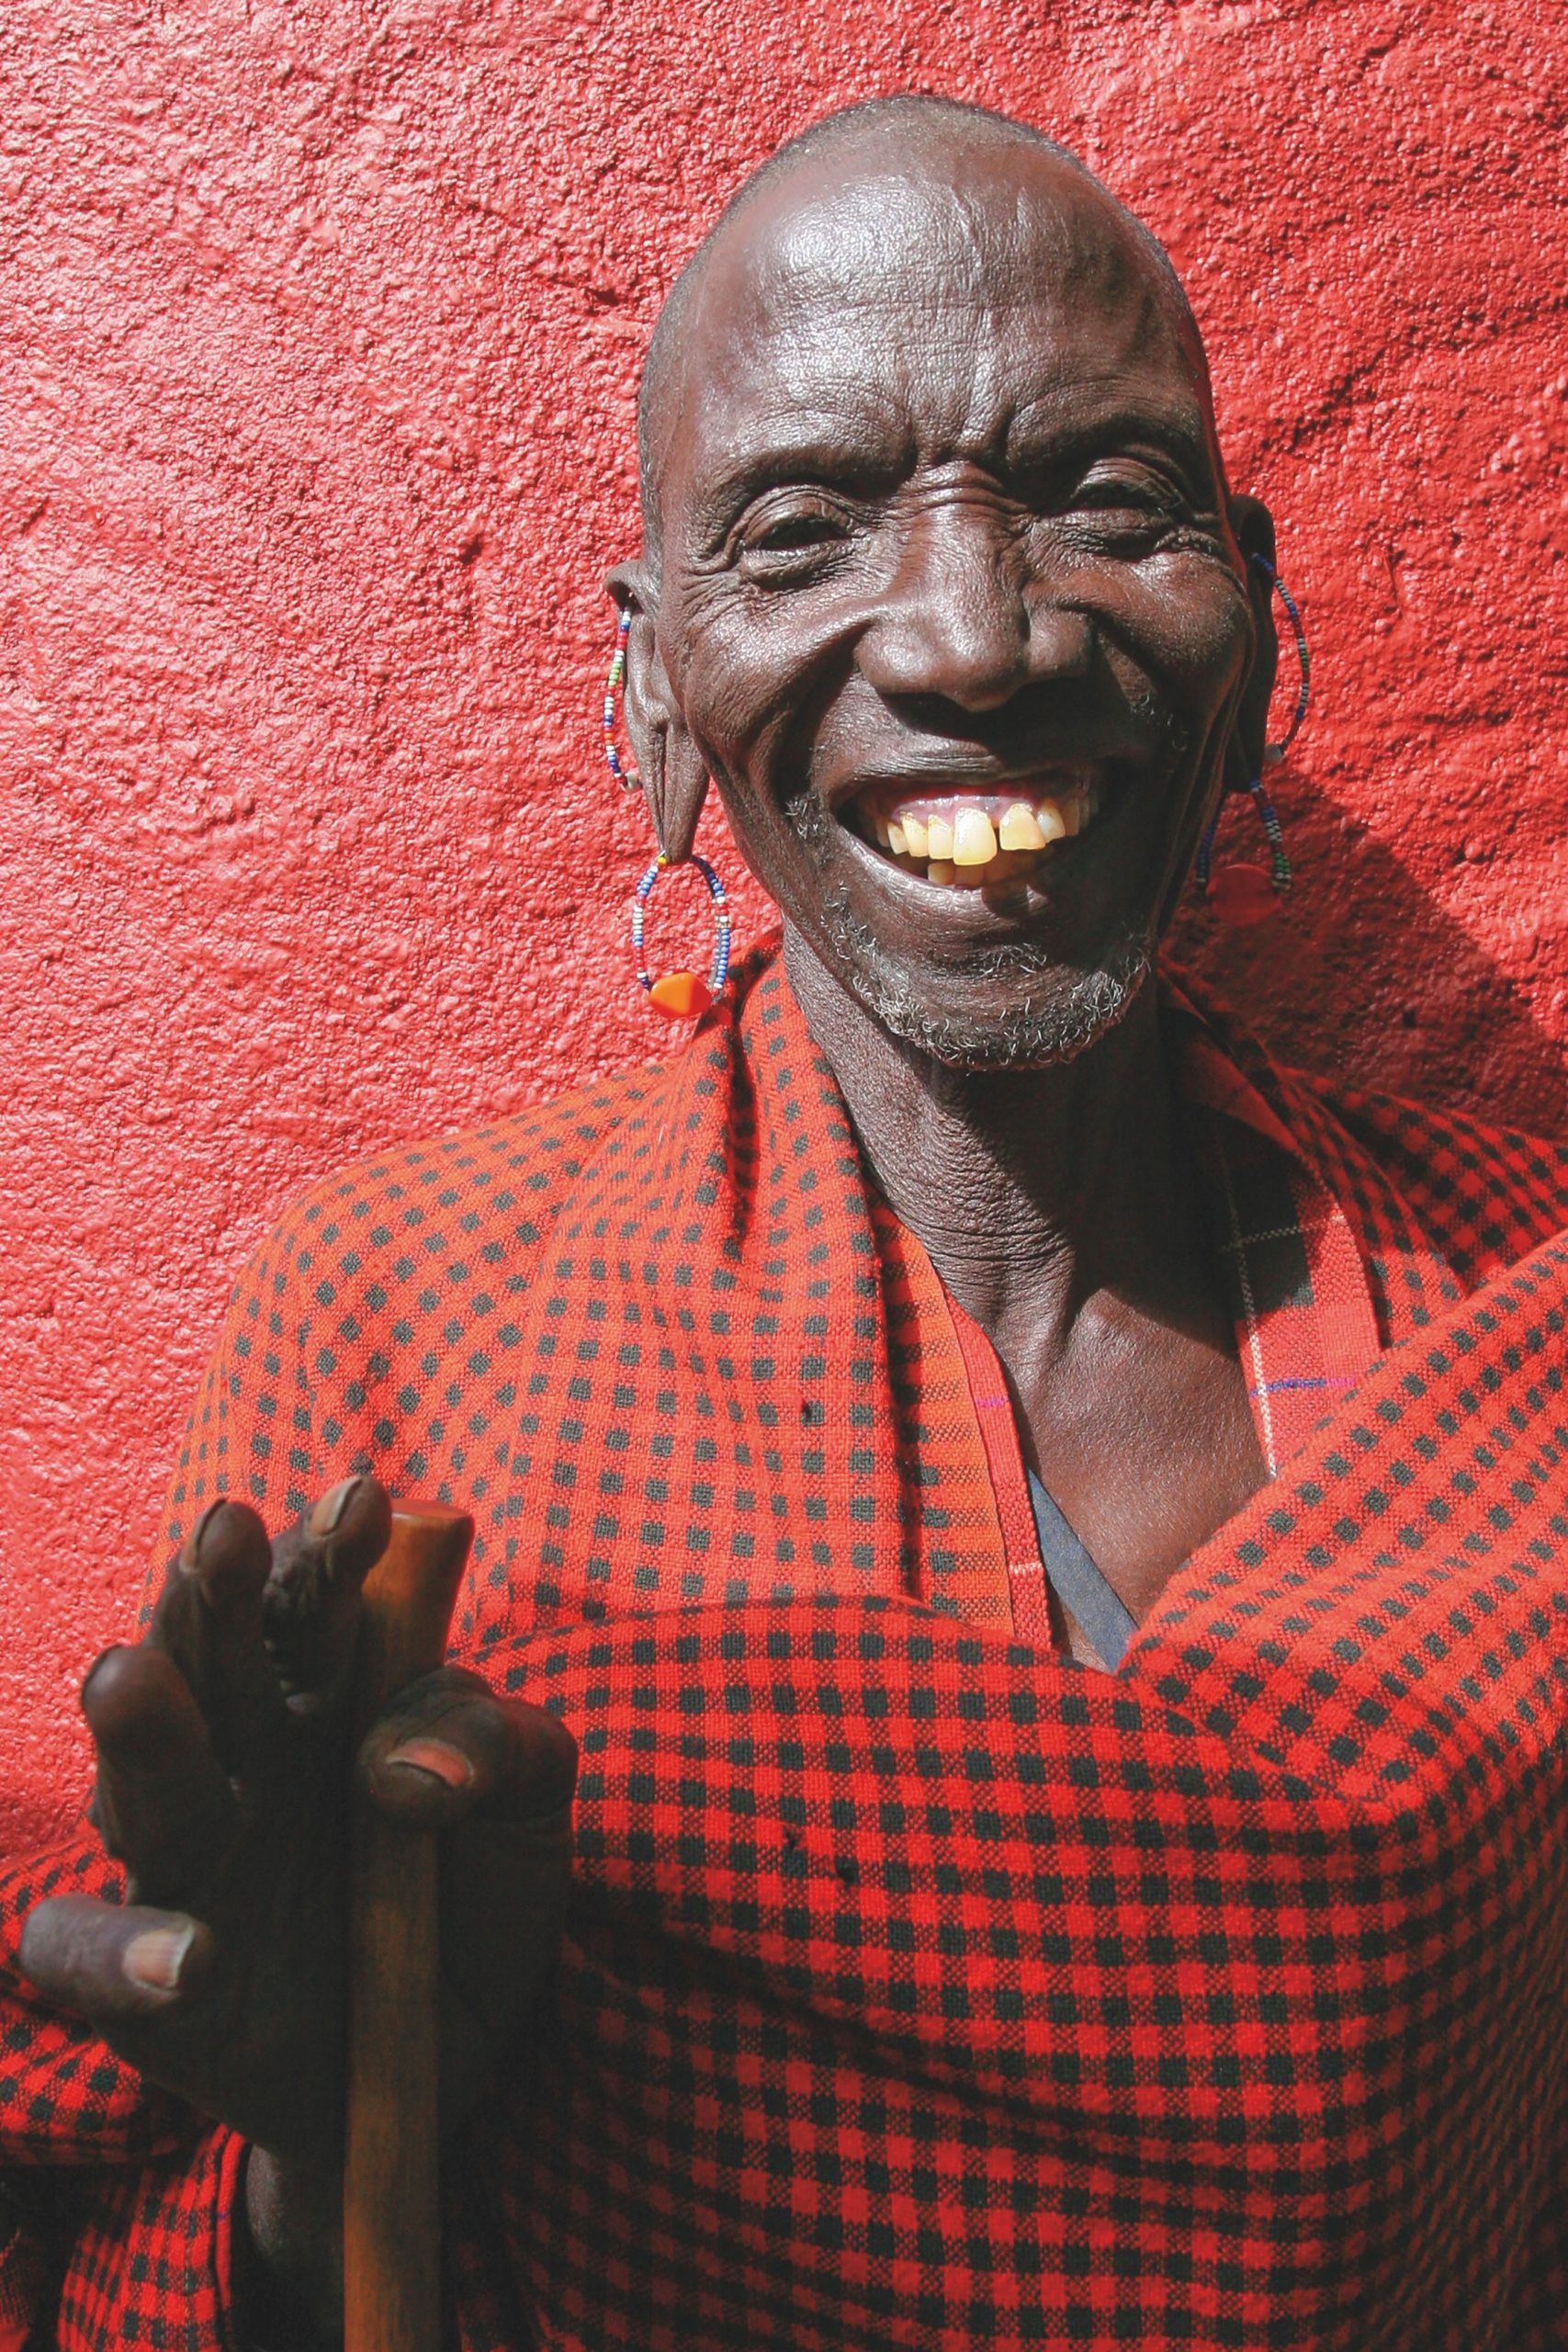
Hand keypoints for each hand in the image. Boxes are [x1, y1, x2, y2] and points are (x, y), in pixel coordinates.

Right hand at [18, 1480, 575, 2337]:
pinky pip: (93, 1953)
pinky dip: (127, 1951)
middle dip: (214, 1593)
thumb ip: (498, 1747)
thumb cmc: (475, 1891)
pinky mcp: (146, 1989)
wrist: (456, 2062)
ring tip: (131, 1677)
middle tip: (228, 1528)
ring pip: (137, 1783)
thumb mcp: (529, 1804)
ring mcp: (187, 1863)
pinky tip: (195, 1953)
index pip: (311, 1598)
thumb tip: (399, 1771)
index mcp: (325, 1688)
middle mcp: (240, 1755)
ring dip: (140, 1730)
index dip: (327, 1549)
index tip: (365, 1501)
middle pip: (208, 1659)